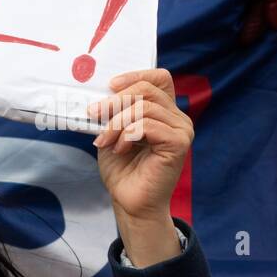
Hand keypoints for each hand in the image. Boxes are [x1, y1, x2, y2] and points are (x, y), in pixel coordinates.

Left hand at [88, 68, 192, 261]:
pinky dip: (126, 134)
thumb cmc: (122, 167)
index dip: (135, 75)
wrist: (129, 201)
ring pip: (144, 107)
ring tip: (105, 140)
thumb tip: (98, 91)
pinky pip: (147, 125)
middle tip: (94, 112)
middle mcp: (178, 118)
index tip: (110, 85)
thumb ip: (113, 110)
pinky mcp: (179, 144)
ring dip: (116, 122)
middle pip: (148, 89)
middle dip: (116, 100)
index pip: (159, 77)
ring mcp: (182, 130)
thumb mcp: (112, 130)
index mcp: (164, 111)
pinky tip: (120, 149)